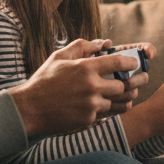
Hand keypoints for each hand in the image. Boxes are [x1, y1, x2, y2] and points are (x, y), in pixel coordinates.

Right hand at [8, 39, 140, 136]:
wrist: (30, 109)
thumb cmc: (44, 81)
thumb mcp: (59, 57)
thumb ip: (82, 46)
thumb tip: (103, 43)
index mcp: (85, 68)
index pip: (118, 63)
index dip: (131, 63)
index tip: (134, 64)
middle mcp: (91, 87)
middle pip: (123, 86)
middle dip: (126, 83)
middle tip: (131, 81)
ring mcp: (91, 106)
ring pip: (118, 103)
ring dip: (120, 98)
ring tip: (124, 94)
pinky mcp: (88, 120)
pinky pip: (107, 114)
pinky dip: (108, 109)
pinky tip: (106, 104)